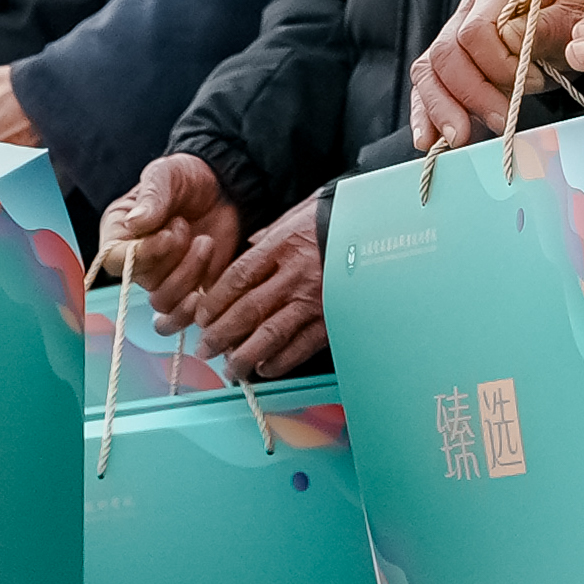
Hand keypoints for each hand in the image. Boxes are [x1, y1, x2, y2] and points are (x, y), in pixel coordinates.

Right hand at [96, 154, 239, 326]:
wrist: (225, 187)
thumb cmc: (187, 177)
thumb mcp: (167, 174)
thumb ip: (152, 195)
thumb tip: (135, 223)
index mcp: (120, 233)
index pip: (117, 260)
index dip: (144, 253)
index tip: (171, 233)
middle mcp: (137, 262)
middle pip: (144, 282)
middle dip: (173, 257)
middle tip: (188, 226)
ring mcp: (163, 280)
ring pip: (164, 302)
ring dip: (189, 275)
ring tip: (206, 242)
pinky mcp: (188, 293)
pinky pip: (178, 320)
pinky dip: (191, 312)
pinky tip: (205, 290)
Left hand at [192, 200, 327, 375]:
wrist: (382, 229)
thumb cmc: (338, 219)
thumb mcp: (299, 214)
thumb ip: (270, 234)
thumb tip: (248, 247)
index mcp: (282, 245)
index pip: (237, 278)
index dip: (214, 301)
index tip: (201, 317)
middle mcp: (295, 274)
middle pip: (248, 310)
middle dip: (221, 334)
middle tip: (206, 349)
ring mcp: (316, 299)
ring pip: (271, 334)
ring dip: (245, 355)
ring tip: (231, 369)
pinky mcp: (334, 319)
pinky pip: (302, 346)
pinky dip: (280, 361)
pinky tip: (265, 368)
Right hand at [407, 0, 583, 149]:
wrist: (577, 29)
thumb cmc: (578, 24)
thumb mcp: (577, 25)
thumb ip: (548, 28)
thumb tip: (509, 36)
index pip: (477, 30)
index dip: (499, 65)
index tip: (532, 84)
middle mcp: (470, 8)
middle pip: (446, 52)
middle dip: (470, 94)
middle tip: (498, 122)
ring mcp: (455, 34)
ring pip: (429, 69)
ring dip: (442, 108)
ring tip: (459, 138)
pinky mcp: (450, 62)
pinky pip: (427, 85)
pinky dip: (425, 113)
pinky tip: (429, 139)